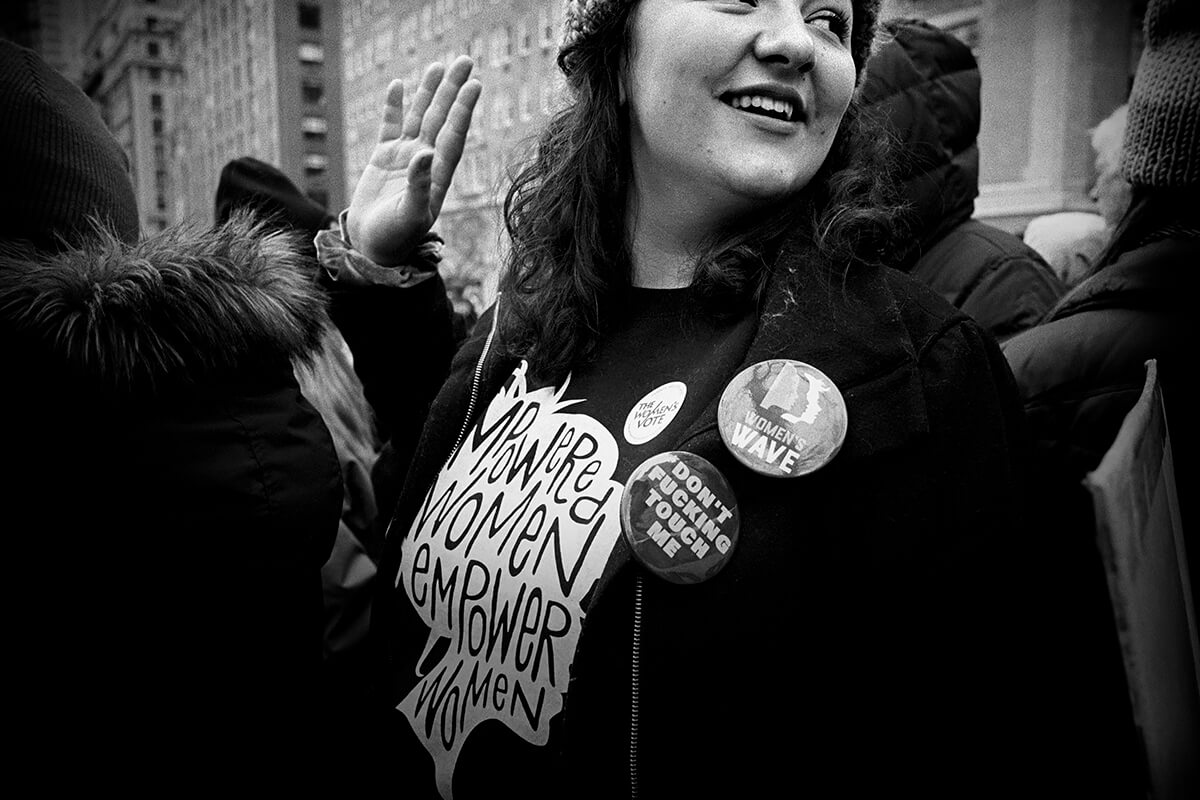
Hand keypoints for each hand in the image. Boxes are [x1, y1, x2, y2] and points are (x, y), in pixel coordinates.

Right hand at [347, 56, 481, 266]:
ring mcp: (404, 158)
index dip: (463, 109)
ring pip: (418, 117)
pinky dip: (394, 107)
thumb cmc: (396, 239)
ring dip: (428, 92)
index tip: (475, 84)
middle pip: (441, 118)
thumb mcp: (411, 215)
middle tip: (465, 59)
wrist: (373, 249)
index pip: (453, 135)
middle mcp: (425, 162)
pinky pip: (390, 126)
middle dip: (451, 90)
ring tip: (437, 66)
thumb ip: (420, 185)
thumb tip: (426, 153)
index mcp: (437, 175)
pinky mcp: (383, 159)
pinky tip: (399, 85)